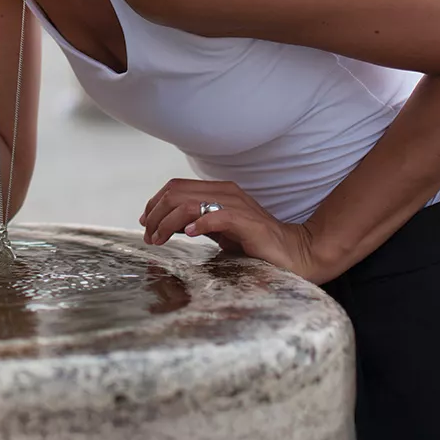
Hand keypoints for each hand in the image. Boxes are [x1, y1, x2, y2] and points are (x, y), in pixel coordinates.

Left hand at [141, 178, 325, 282]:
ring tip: (160, 239)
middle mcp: (225, 193)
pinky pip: (218, 216)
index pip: (175, 186)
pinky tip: (189, 234)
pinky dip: (199, 224)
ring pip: (189, 204)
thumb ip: (196, 221)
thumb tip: (168, 225)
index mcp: (218, 191)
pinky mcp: (248, 222)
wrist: (294, 253)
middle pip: (176, 193)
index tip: (146, 223)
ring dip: (167, 222)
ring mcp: (237, 206)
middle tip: (150, 237)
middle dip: (155, 215)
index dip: (154, 203)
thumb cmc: (254, 243)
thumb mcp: (219, 230)